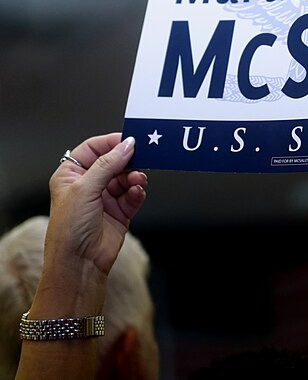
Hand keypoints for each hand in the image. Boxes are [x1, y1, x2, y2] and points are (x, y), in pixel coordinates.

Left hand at [46, 133, 146, 277]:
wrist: (79, 263)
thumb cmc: (69, 229)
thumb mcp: (84, 189)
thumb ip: (107, 164)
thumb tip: (126, 146)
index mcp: (71, 175)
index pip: (93, 149)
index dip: (111, 143)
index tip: (129, 140)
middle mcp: (88, 184)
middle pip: (114, 162)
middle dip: (128, 161)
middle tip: (141, 158)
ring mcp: (105, 198)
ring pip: (126, 177)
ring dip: (134, 177)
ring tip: (138, 180)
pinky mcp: (120, 211)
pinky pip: (133, 194)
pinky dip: (138, 191)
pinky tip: (137, 192)